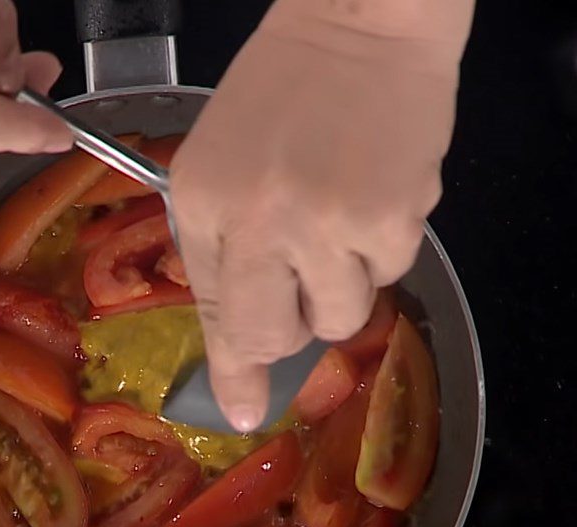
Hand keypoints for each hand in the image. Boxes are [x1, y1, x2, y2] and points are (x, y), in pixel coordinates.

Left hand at [171, 0, 472, 431]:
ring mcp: (331, 222)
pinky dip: (379, 246)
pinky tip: (369, 193)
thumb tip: (240, 347)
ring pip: (341, 314)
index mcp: (206, 204)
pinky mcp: (395, 217)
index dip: (233, 375)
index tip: (240, 413)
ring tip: (336, 214)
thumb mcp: (215, 168)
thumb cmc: (279, 93)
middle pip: (281, 336)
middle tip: (301, 278)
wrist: (359, 23)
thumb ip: (219, 254)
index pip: (218, 316)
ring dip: (339, 281)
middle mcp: (262, 221)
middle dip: (290, 326)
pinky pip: (387, 272)